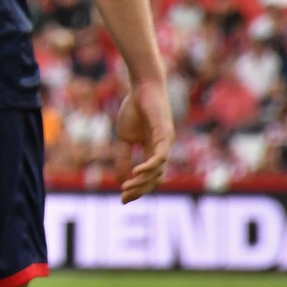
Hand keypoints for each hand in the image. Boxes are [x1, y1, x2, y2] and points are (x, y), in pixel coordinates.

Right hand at [115, 78, 173, 202]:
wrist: (142, 88)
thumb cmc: (134, 109)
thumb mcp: (124, 138)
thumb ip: (123, 158)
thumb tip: (120, 179)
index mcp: (152, 152)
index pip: (148, 177)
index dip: (136, 189)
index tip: (122, 199)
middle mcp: (162, 151)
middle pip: (154, 179)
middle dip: (139, 190)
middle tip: (123, 197)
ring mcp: (165, 145)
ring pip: (158, 172)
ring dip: (142, 182)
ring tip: (127, 187)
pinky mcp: (165, 136)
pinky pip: (159, 157)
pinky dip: (149, 167)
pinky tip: (136, 172)